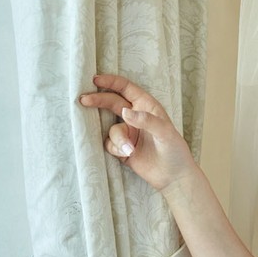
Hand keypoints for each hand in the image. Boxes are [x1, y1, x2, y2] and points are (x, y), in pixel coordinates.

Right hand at [78, 73, 194, 191]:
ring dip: (118, 139)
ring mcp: (128, 132)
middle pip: (111, 102)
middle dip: (97, 100)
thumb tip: (125, 111)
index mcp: (147, 106)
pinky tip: (128, 155)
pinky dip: (116, 149)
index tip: (95, 80)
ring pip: (111, 129)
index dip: (111, 82)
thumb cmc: (174, 151)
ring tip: (130, 150)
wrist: (173, 177)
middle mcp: (135, 116)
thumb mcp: (165, 132)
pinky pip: (110, 144)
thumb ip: (146, 120)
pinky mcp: (122, 148)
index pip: (126, 88)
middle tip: (83, 100)